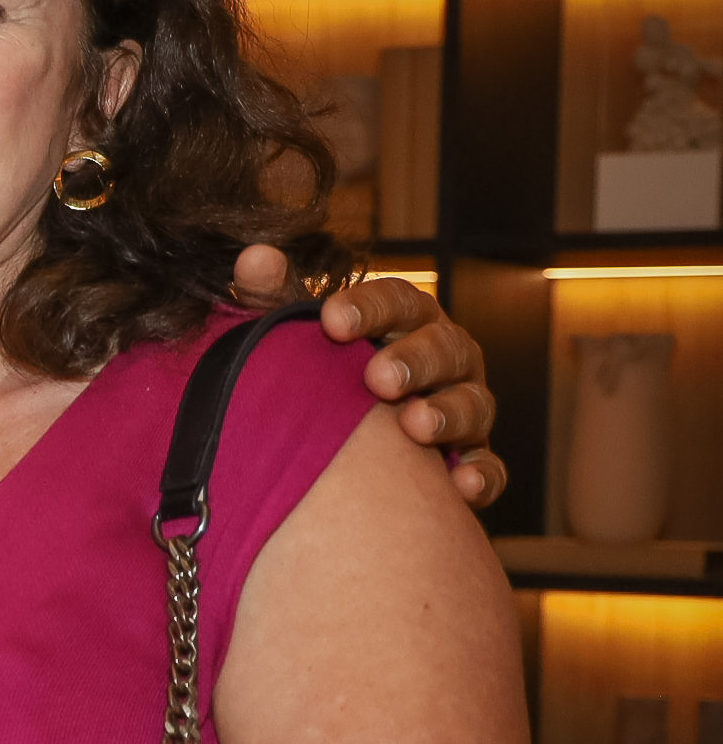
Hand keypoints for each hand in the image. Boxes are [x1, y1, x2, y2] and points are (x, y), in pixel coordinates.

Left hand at [231, 246, 503, 508]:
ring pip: (472, 404)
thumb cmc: (326, 372)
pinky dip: (481, 476)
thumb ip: (274, 297)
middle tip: (377, 378)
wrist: (352, 446)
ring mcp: (465, 407)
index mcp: (407, 321)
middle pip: (444, 348)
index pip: (399, 300)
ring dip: (448, 413)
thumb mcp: (299, 334)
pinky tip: (461, 487)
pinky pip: (489, 468)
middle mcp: (445, 358)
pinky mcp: (472, 460)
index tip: (331, 320)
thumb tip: (254, 256)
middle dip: (414, 361)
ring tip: (415, 426)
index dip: (370, 308)